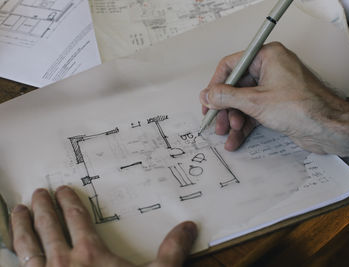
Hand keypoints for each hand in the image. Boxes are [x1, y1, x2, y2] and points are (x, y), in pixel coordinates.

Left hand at [11, 186, 196, 266]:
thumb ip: (172, 250)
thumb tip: (189, 226)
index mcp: (92, 253)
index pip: (76, 218)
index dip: (68, 201)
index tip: (62, 189)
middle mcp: (64, 262)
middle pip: (49, 226)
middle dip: (43, 207)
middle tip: (38, 193)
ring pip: (28, 245)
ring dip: (22, 226)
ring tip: (18, 211)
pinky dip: (16, 255)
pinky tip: (14, 252)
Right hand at [200, 42, 348, 154]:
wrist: (329, 129)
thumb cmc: (304, 108)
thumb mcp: (255, 102)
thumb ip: (227, 97)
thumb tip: (208, 95)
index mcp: (268, 56)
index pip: (231, 66)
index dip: (216, 84)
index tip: (208, 100)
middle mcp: (271, 68)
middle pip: (236, 87)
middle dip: (225, 107)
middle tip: (216, 122)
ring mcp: (275, 87)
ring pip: (244, 102)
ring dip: (234, 119)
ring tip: (228, 133)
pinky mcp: (278, 104)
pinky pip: (254, 112)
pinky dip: (245, 125)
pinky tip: (237, 138)